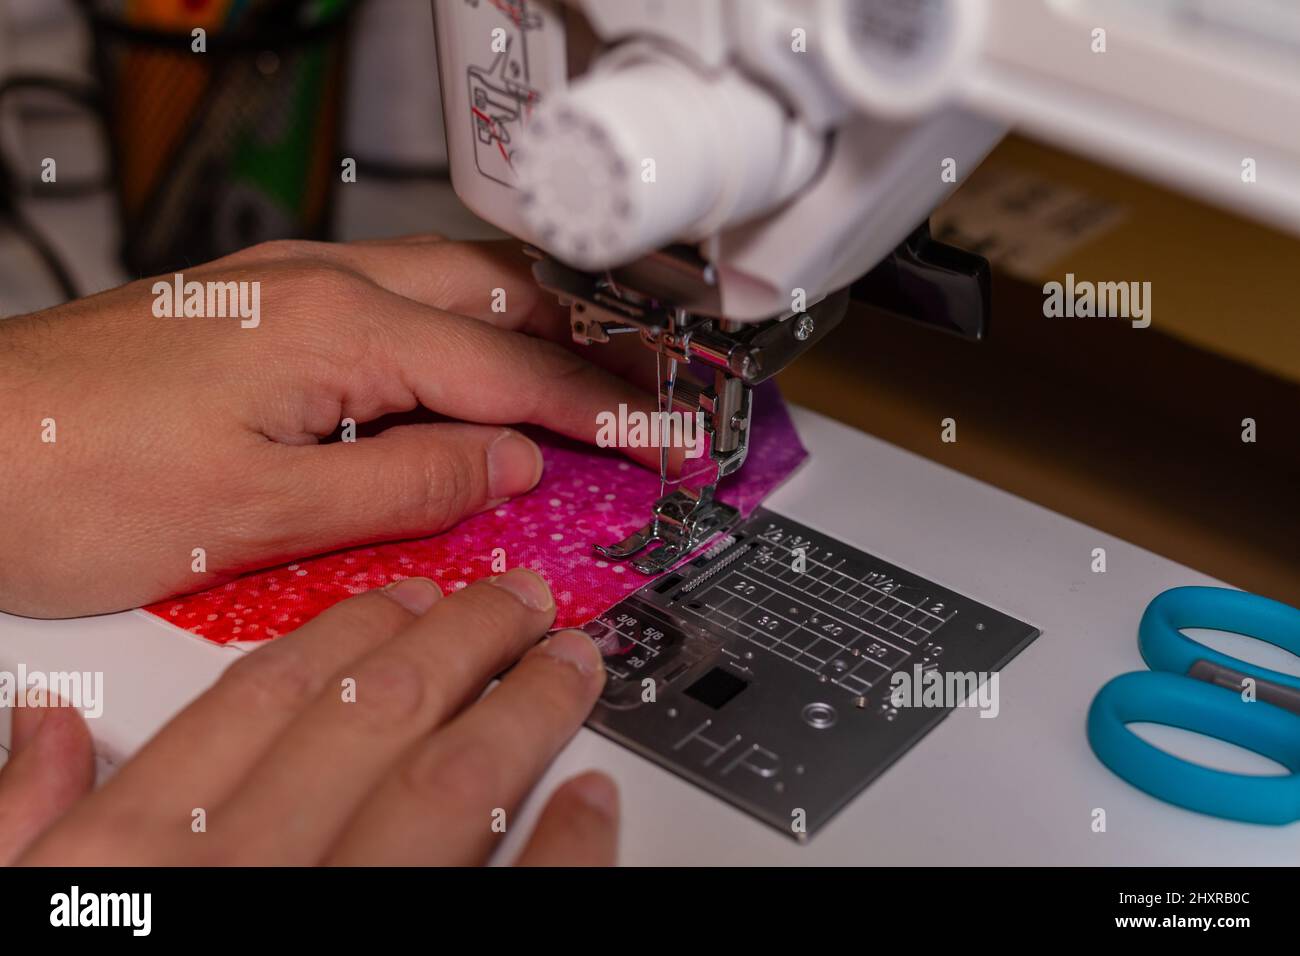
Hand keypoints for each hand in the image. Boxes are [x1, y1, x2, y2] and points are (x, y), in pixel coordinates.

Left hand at [0, 236, 655, 616]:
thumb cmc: (71, 479)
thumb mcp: (260, 515)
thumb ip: (405, 487)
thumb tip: (507, 467)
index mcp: (337, 328)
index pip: (516, 370)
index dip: (605, 408)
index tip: (667, 434)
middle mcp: (318, 284)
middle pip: (500, 296)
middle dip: (588, 342)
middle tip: (650, 392)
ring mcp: (284, 286)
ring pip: (451, 287)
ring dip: (529, 331)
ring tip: (585, 380)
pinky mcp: (256, 306)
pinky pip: (397, 305)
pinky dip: (461, 337)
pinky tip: (469, 375)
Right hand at [2, 569, 617, 865]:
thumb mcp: (25, 921)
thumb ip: (23, 835)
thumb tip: (46, 737)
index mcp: (137, 863)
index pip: (261, 703)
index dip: (350, 637)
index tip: (409, 597)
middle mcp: (244, 884)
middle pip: (373, 721)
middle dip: (459, 641)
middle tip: (518, 602)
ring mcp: (336, 931)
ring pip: (446, 792)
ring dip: (523, 713)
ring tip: (568, 664)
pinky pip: (505, 911)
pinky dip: (561, 852)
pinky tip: (592, 805)